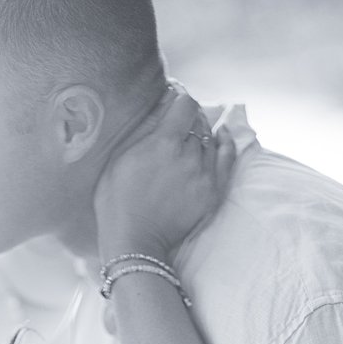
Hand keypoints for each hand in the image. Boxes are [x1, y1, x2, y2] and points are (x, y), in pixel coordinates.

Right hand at [94, 85, 235, 264]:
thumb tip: (162, 104)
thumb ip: (142, 130)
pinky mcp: (213, 190)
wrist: (135, 243)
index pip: (185, 104)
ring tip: (186, 138)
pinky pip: (226, 156)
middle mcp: (189, 154)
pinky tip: (221, 134)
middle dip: (187, 119)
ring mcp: (204, 173)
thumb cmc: (116, 203)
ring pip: (210, 138)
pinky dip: (224, 142)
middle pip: (198, 121)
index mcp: (164, 143)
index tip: (171, 103)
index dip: (178, 100)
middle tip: (174, 124)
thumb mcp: (118, 161)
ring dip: (200, 133)